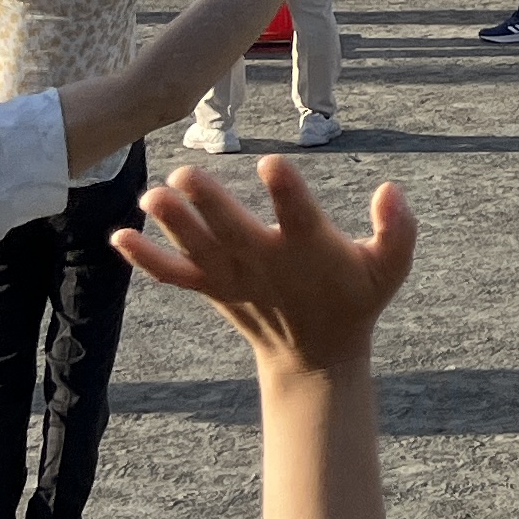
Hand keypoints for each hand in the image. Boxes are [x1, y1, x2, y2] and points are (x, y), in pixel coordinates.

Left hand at [116, 158, 416, 383]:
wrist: (316, 354)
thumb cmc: (355, 298)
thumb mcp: (391, 268)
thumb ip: (398, 230)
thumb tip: (390, 189)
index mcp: (309, 250)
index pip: (297, 217)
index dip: (286, 191)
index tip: (271, 163)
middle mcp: (266, 263)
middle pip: (233, 232)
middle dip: (208, 205)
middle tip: (184, 174)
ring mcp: (234, 278)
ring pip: (198, 250)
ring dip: (172, 225)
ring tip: (150, 195)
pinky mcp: (213, 289)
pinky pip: (175, 275)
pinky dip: (147, 260)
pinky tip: (120, 237)